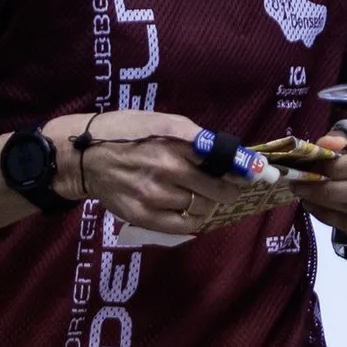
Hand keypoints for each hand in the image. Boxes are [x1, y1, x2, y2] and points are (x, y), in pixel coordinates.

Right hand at [47, 111, 269, 237]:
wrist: (83, 157)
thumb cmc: (126, 133)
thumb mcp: (161, 120)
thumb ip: (195, 136)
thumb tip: (230, 153)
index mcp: (174, 139)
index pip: (223, 158)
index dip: (247, 168)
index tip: (264, 174)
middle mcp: (167, 167)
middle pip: (218, 188)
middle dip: (230, 190)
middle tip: (232, 189)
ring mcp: (155, 194)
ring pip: (202, 208)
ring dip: (209, 204)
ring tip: (202, 196)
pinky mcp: (143, 215)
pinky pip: (183, 225)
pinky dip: (194, 220)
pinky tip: (190, 211)